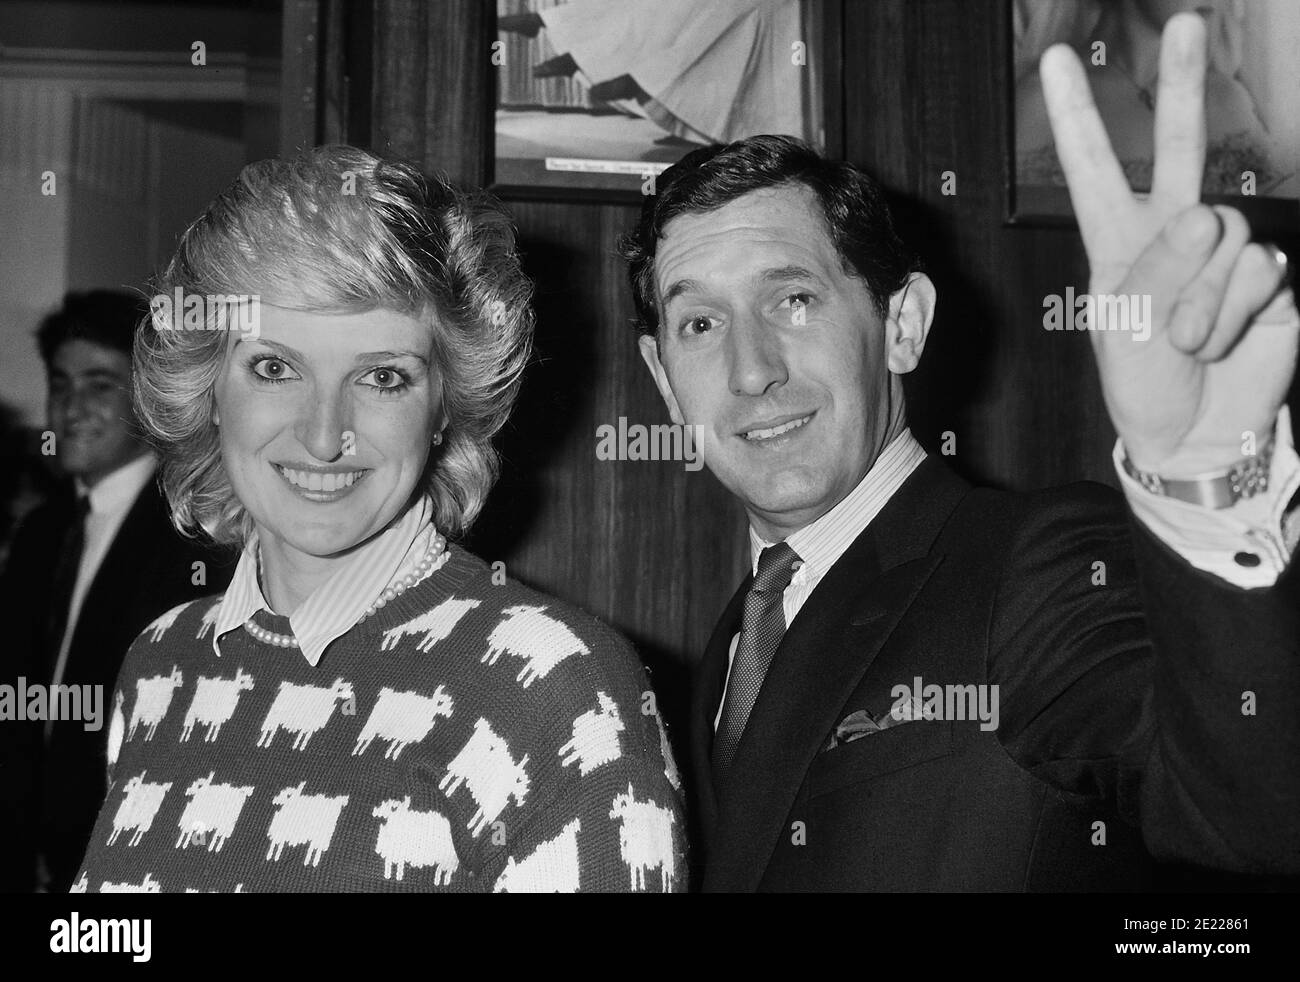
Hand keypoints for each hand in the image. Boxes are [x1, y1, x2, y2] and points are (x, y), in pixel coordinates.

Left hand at [1040, 13, 1296, 477]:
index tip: (1061, 61)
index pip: (1096, 169)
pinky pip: (1255, 273)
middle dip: (1182, 84)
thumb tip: (1208, 217)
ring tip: (1189, 341)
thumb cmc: (1145, 381)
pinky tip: (1223, 339)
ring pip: (1221, 238)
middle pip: (1181, 146)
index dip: (1079, 117)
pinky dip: (1231, 315)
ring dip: (1200, 302)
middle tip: (1186, 23)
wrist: (1195, 432)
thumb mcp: (1125, 332)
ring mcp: (1226, 250)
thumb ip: (1156, 274)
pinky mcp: (1271, 276)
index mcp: (1119, 239)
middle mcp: (1174, 231)